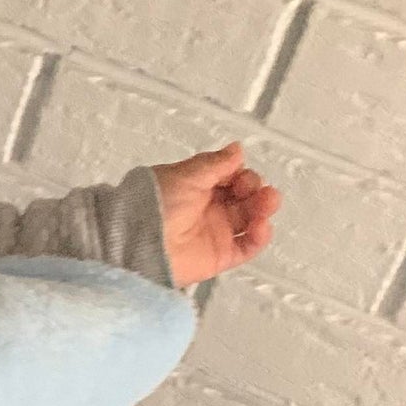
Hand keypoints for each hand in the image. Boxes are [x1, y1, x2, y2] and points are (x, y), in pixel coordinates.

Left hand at [152, 143, 280, 288]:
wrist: (138, 243)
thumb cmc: (154, 205)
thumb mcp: (185, 175)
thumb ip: (215, 163)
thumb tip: (237, 150)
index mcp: (196, 186)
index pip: (230, 176)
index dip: (241, 173)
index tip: (239, 174)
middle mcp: (206, 208)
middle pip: (244, 196)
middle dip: (256, 189)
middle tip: (254, 189)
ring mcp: (214, 232)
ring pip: (250, 218)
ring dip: (264, 208)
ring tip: (266, 203)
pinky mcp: (219, 256)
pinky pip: (248, 247)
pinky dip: (260, 237)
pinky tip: (261, 226)